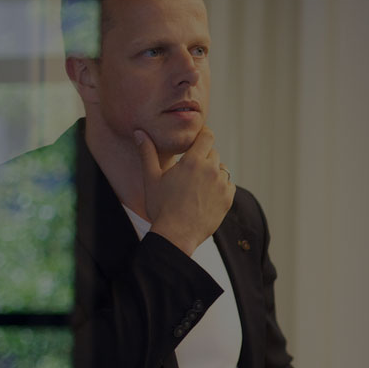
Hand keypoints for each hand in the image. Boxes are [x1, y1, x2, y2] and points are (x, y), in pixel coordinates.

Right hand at [137, 127, 233, 255]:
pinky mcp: (228, 199)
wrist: (176, 235)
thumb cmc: (161, 207)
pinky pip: (228, 185)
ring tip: (197, 185)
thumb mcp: (151, 178)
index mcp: (193, 161)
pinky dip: (220, 187)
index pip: (207, 136)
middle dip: (203, 157)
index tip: (197, 139)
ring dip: (212, 172)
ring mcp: (221, 185)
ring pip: (222, 169)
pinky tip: (206, 195)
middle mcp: (211, 170)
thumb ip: (147, 153)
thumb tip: (139, 133)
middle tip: (190, 170)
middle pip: (213, 153)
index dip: (203, 135)